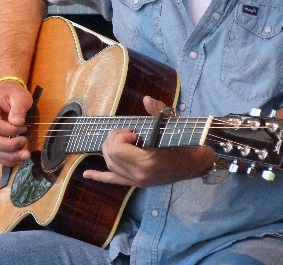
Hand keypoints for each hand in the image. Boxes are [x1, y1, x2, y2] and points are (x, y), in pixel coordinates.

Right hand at [0, 80, 32, 165]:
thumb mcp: (19, 96)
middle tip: (25, 142)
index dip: (10, 130)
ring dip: (9, 156)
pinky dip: (7, 160)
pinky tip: (19, 159)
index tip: (24, 128)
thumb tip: (17, 123)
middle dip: (9, 146)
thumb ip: (18, 109)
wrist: (7, 95)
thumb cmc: (13, 94)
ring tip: (26, 155)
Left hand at [83, 96, 214, 186]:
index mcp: (146, 162)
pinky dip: (99, 177)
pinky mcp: (137, 183)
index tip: (133, 131)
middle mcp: (139, 175)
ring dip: (109, 150)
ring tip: (119, 140)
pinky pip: (114, 181)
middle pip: (111, 156)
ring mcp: (137, 181)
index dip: (120, 136)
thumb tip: (146, 99)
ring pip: (110, 165)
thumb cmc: (184, 141)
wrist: (195, 162)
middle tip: (127, 132)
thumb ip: (157, 111)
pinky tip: (86, 174)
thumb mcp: (171, 124)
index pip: (117, 149)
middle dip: (114, 140)